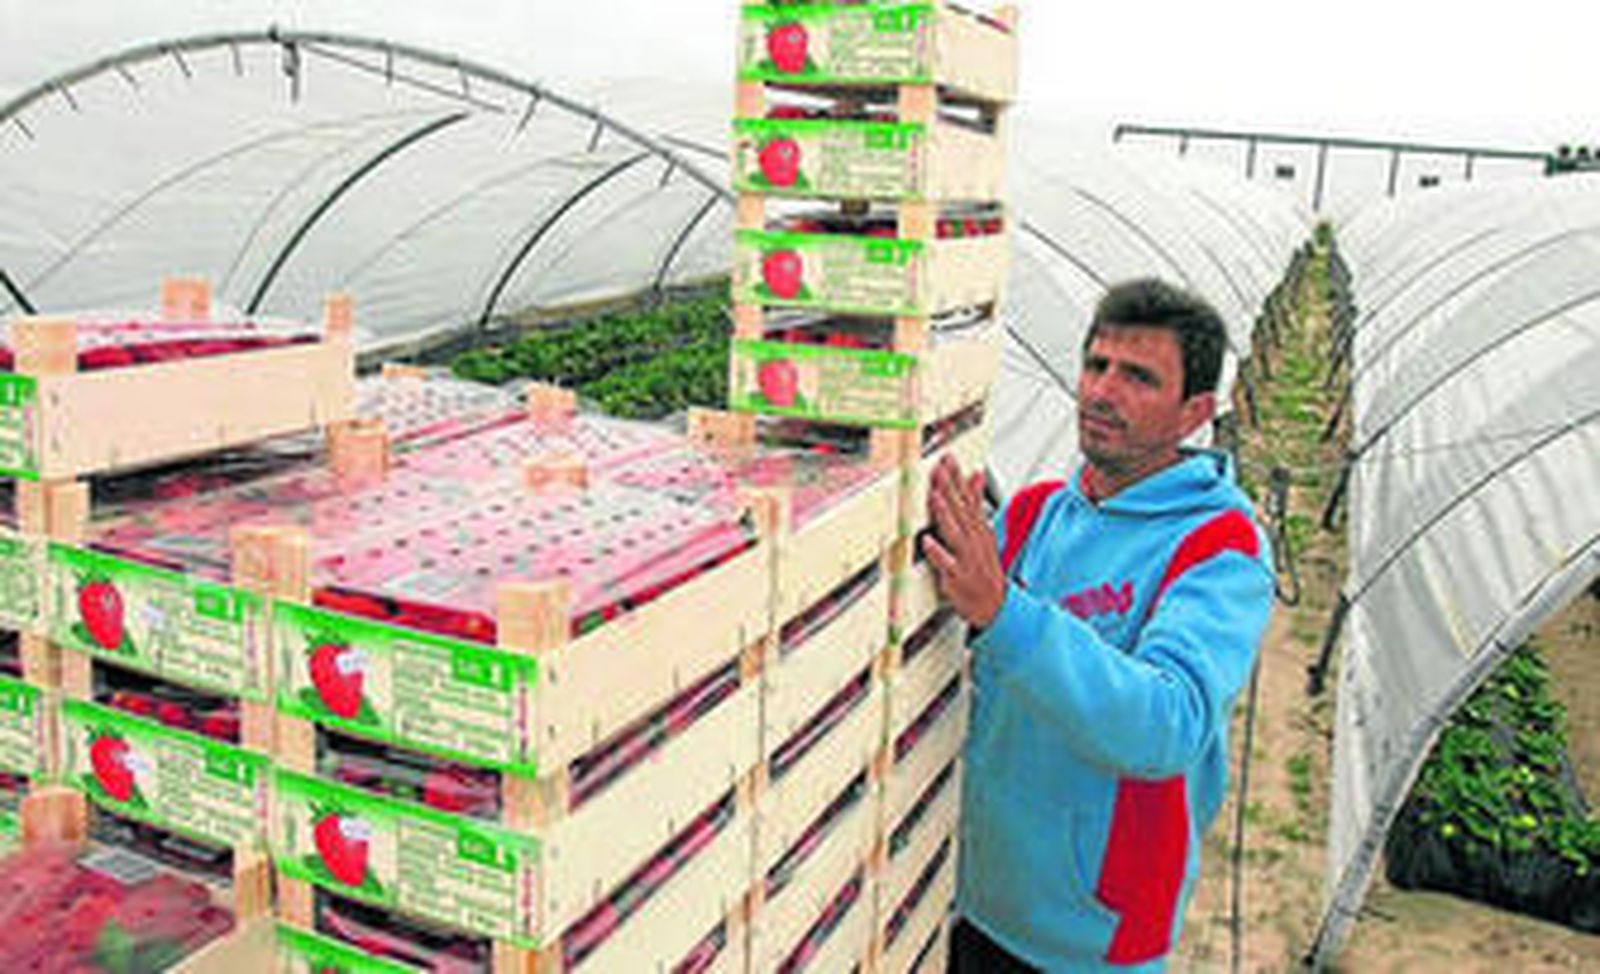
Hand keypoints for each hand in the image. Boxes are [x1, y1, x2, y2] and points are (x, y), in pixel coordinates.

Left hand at [922, 455, 1005, 627]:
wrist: (995, 605)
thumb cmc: (984, 567)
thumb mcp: (984, 531)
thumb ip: (976, 502)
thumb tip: (975, 475)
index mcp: (978, 528)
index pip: (968, 498)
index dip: (957, 477)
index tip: (948, 458)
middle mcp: (973, 540)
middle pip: (961, 510)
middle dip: (950, 487)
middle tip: (940, 467)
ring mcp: (966, 557)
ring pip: (954, 532)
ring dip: (945, 513)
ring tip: (936, 495)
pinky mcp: (956, 576)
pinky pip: (946, 563)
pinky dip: (936, 551)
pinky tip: (926, 540)